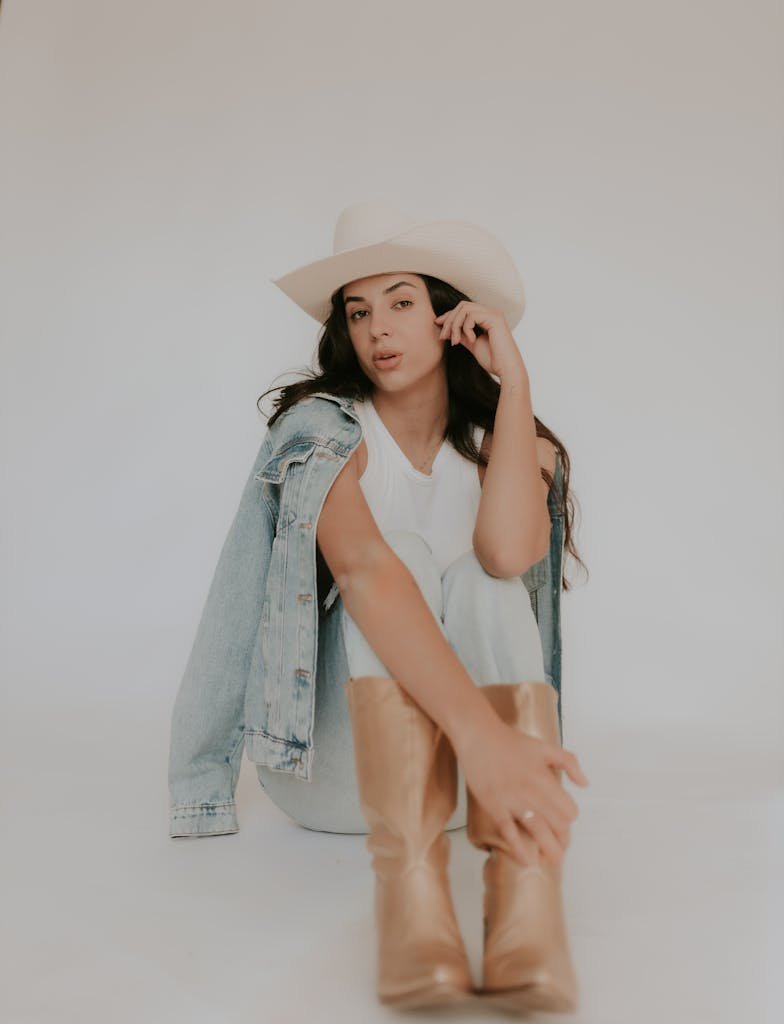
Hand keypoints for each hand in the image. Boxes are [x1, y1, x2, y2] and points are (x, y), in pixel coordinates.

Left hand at [435, 301, 526, 381]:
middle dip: (449, 320)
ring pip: (464, 309)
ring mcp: (494, 314)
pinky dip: (466, 328)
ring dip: (455, 325)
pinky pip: (471, 316)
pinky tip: (471, 340)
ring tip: (455, 341)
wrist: (506, 370)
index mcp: (487, 317)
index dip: (449, 316)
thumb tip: (445, 327)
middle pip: (462, 306)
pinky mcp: (495, 318)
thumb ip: (462, 334)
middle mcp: (491, 312)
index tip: (437, 325)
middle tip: (443, 337)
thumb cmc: (492, 360)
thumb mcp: (472, 344)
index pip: (463, 309)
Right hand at [454, 715, 588, 867]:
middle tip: (561, 846)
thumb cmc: (511, 742)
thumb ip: (569, 762)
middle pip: (557, 824)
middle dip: (563, 839)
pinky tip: (527, 860)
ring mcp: (512, 801)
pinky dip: (519, 849)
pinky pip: (509, 833)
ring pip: (537, 831)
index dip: (569, 818)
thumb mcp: (546, 747)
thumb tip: (584, 784)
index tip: (565, 822)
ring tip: (555, 860)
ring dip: (549, 849)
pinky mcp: (494, 807)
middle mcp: (532, 791)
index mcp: (545, 778)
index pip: (568, 810)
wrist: (478, 737)